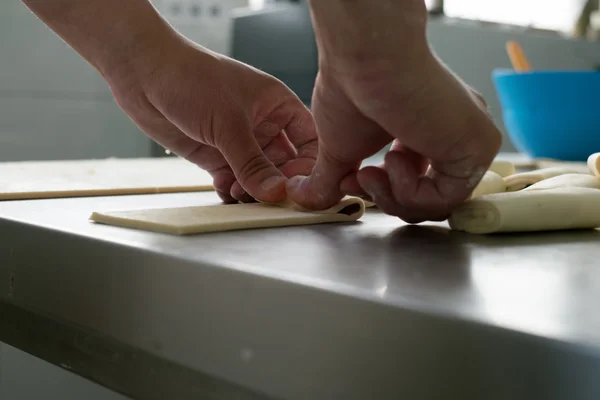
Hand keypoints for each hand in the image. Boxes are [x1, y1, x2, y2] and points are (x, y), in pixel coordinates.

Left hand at [107, 37, 316, 203]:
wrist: (143, 74)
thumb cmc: (190, 78)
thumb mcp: (228, 122)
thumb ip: (252, 162)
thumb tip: (276, 193)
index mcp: (277, 104)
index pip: (309, 140)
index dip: (309, 165)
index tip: (298, 185)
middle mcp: (262, 124)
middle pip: (285, 164)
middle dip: (276, 183)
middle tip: (267, 198)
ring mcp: (238, 141)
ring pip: (258, 176)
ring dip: (252, 190)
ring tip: (239, 193)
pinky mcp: (215, 155)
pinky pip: (233, 181)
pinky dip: (231, 191)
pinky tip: (225, 192)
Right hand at [289, 0, 501, 221]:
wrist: (367, 61)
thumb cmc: (352, 89)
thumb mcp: (339, 148)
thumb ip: (332, 177)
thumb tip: (307, 198)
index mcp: (426, 131)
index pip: (415, 184)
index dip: (380, 192)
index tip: (349, 182)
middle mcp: (452, 135)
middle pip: (427, 199)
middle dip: (385, 198)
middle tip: (360, 180)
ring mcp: (469, 141)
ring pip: (438, 203)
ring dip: (394, 196)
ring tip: (375, 168)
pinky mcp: (478, 147)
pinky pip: (448, 197)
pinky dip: (412, 192)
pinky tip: (394, 159)